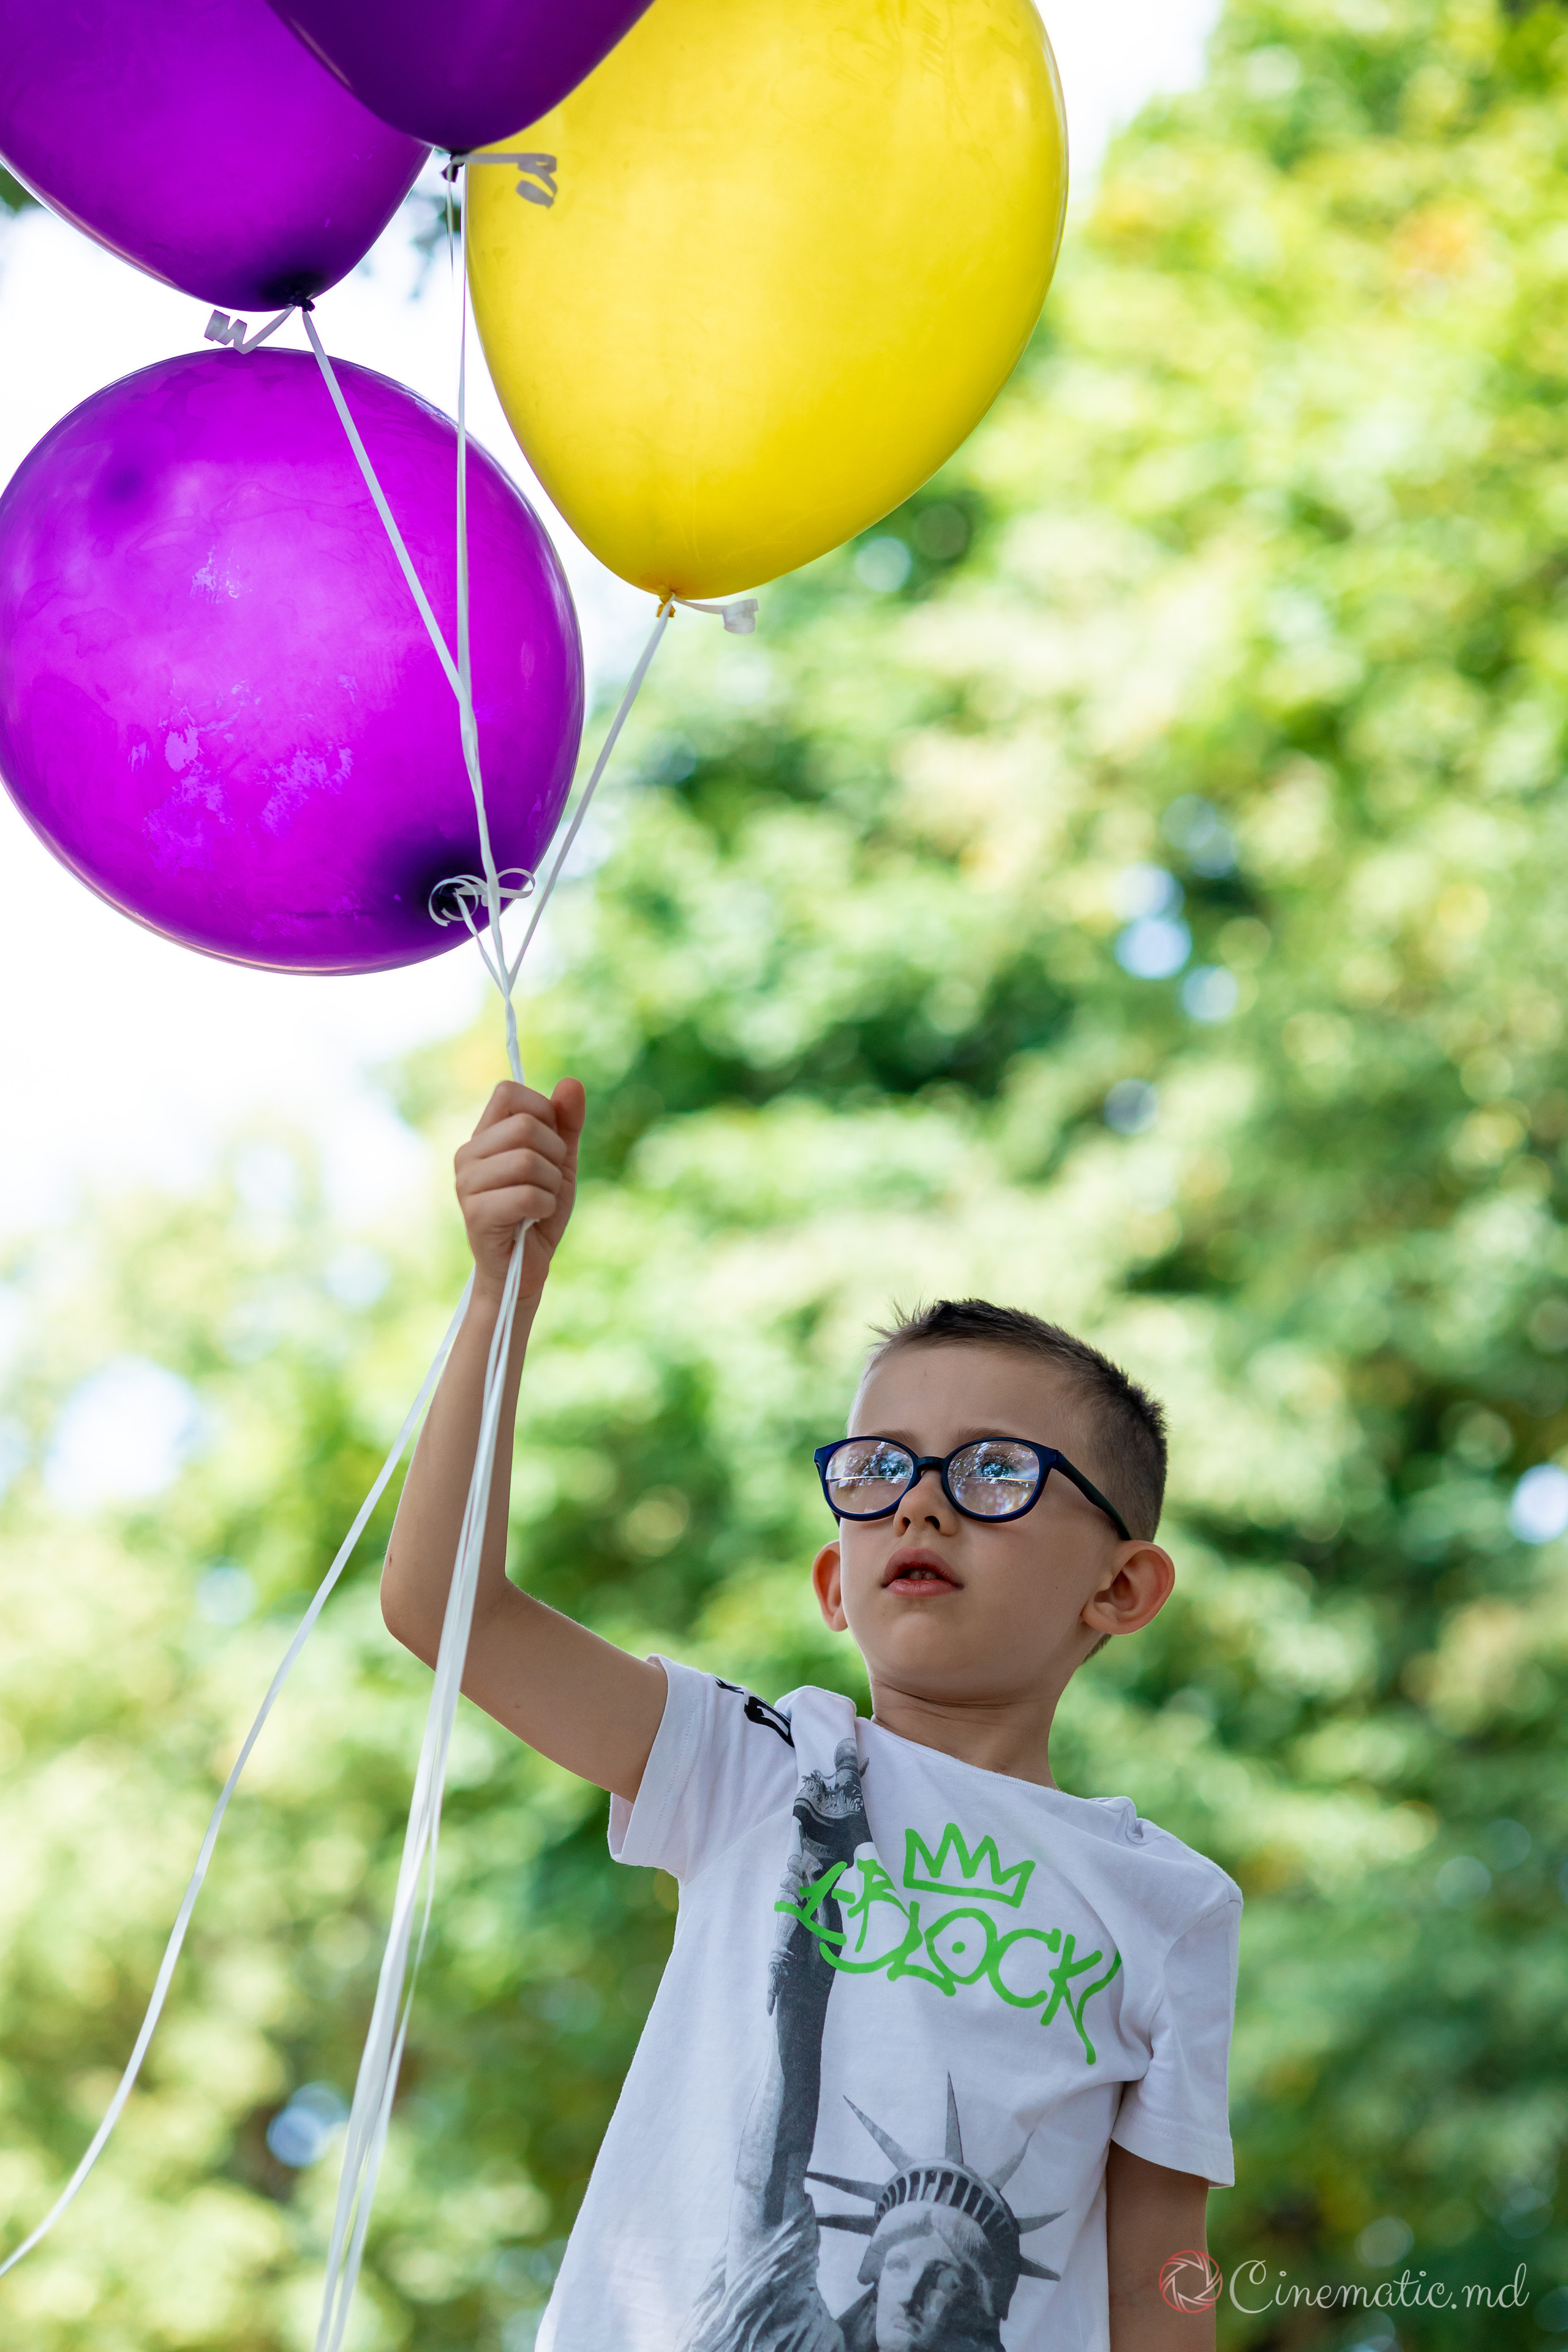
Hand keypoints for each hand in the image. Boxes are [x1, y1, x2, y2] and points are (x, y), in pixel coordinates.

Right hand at [453, 1077, 584, 1304]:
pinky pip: (527, 1194)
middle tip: (548, 1181)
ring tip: (540, 1203)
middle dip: (554, 1154)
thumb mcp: (560, 1162)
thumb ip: (566, 1123)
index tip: (549, 1142)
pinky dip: (545, 1207)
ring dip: (551, 1185)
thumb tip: (572, 1082)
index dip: (541, 1111)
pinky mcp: (475, 1213)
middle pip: (525, 1126)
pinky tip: (535, 1218)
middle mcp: (468, 1155)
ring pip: (528, 1160)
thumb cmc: (539, 1212)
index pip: (508, 1092)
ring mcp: (467, 1184)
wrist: (524, 1268)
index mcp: (484, 1136)